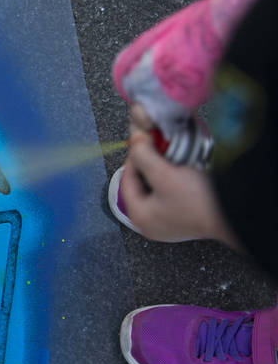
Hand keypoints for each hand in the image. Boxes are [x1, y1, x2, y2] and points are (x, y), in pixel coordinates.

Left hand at [121, 104, 238, 246]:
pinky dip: (175, 178)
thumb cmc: (199, 200)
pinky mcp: (185, 218)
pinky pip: (173, 193)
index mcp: (139, 216)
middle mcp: (151, 223)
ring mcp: (169, 223)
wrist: (236, 214)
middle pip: (142, 184)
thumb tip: (135, 140)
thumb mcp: (164, 174)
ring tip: (170, 154)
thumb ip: (144, 155)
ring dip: (162, 168)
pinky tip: (183, 168)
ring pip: (158, 188)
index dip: (133, 157)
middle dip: (148, 162)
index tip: (141, 141)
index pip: (127, 179)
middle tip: (155, 145)